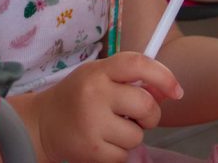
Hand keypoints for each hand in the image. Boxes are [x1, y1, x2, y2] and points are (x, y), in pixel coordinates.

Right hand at [32, 51, 183, 162]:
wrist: (41, 124)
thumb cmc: (77, 97)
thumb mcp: (98, 76)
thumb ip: (129, 78)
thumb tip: (168, 90)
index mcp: (98, 71)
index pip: (138, 64)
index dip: (163, 76)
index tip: (176, 91)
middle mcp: (95, 94)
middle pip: (146, 104)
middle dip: (150, 115)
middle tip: (137, 116)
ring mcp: (92, 123)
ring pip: (138, 134)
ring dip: (131, 135)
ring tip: (110, 129)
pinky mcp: (92, 151)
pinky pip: (124, 155)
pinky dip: (118, 152)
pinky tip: (102, 142)